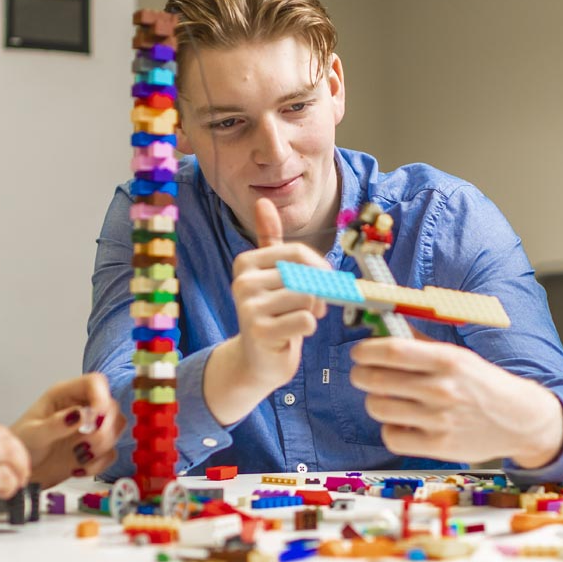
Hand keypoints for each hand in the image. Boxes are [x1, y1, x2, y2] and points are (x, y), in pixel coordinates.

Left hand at [11, 373, 123, 486]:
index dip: (102, 397)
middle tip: (85, 445)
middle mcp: (81, 407)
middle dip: (104, 428)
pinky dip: (98, 464)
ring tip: (80, 456)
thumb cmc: (21, 446)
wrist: (19, 473)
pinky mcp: (94, 449)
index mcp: (64, 395)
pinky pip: (111, 453)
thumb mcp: (33, 434)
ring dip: (103, 445)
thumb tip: (82, 415)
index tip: (97, 419)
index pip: (95, 383)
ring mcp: (90, 429)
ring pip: (116, 428)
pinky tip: (78, 468)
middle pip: (111, 406)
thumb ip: (57, 424)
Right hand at [205, 198, 329, 423]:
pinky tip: (291, 336)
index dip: (320, 270)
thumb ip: (269, 239)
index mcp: (246, 263)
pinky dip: (306, 330)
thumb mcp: (271, 273)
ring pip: (307, 298)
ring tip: (298, 321)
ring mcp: (248, 307)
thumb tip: (263, 201)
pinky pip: (305, 321)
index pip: (300, 254)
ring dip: (313, 313)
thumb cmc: (272, 313)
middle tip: (311, 307)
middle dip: (318, 294)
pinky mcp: (259, 331)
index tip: (320, 284)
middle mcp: (242, 282)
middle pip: (306, 276)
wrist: (257, 360)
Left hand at [348, 337, 562, 467]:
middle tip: (363, 375)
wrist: (519, 419)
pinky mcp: (437, 446)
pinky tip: (401, 422)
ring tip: (386, 398)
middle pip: (376, 379)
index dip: (366, 351)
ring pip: (379, 407)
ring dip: (375, 401)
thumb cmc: (485, 385)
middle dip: (361, 375)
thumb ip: (422, 344)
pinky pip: (392, 436)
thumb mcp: (459, 357)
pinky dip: (391, 428)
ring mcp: (438, 419)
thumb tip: (384, 331)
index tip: (359, 353)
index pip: (392, 350)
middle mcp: (441, 388)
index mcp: (447, 360)